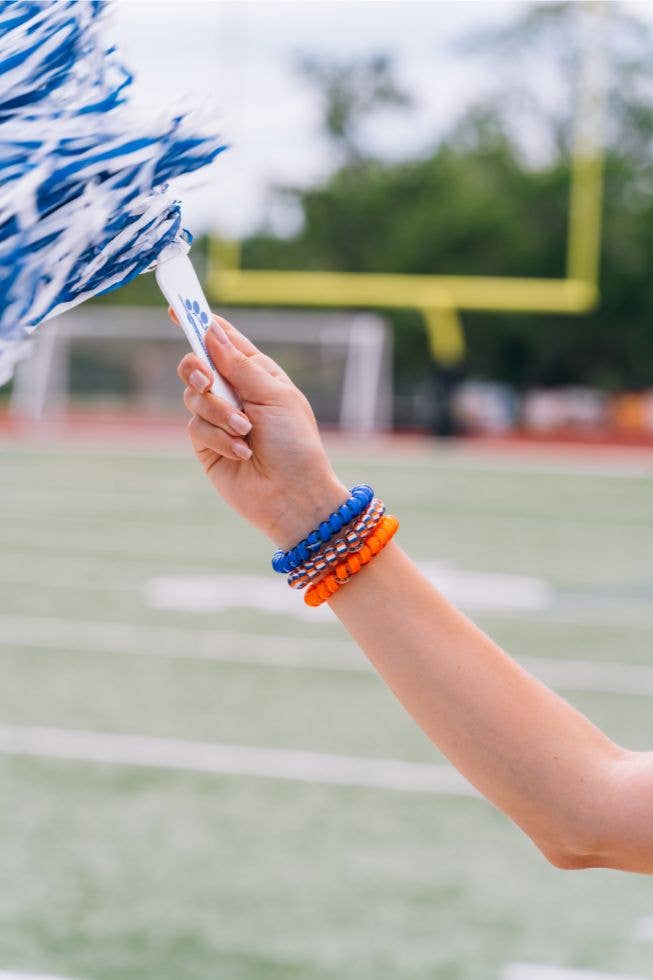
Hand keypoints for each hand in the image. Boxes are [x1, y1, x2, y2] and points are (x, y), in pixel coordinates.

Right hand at [175, 312, 347, 549]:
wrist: (292, 495)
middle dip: (198, 369)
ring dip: (219, 413)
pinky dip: (219, 437)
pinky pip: (196, 427)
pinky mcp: (206, 444)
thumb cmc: (296, 445)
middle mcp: (235, 393)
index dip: (202, 324)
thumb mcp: (275, 397)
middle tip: (209, 379)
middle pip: (197, 364)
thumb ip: (241, 366)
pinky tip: (242, 452)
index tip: (179, 309)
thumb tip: (212, 333)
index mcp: (257, 374)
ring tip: (245, 432)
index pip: (225, 342)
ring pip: (193, 396)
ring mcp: (218, 418)